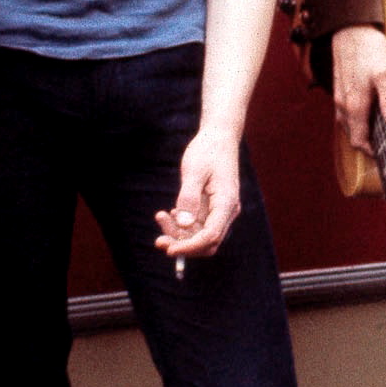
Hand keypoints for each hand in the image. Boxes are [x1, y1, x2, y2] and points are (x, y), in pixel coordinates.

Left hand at [157, 125, 244, 265]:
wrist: (218, 137)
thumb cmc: (207, 150)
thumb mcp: (194, 170)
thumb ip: (189, 197)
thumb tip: (184, 224)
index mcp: (226, 203)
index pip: (210, 236)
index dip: (189, 246)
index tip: (168, 249)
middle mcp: (227, 211)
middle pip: (207, 242)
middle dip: (183, 245)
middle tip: (158, 241)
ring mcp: (220, 211)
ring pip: (200, 235)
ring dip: (179, 234)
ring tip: (160, 217)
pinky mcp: (211, 209)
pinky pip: (197, 225)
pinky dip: (182, 225)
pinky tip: (169, 213)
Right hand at [332, 26, 385, 156]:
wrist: (350, 27)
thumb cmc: (367, 48)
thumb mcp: (383, 75)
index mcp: (354, 106)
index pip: (359, 141)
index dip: (372, 152)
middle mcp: (343, 105)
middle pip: (353, 135)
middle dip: (368, 144)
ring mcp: (339, 96)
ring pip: (348, 124)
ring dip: (361, 131)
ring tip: (380, 132)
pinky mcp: (340, 87)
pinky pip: (345, 112)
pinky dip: (356, 119)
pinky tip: (368, 112)